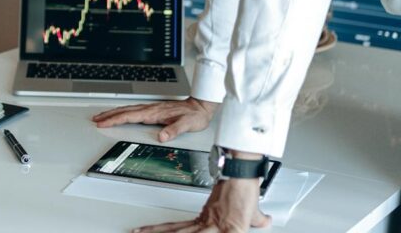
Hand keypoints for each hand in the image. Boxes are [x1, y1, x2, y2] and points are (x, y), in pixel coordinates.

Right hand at [91, 97, 218, 141]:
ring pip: (128, 109)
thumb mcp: (187, 125)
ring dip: (113, 112)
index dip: (115, 120)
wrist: (201, 106)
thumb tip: (162, 136)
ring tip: (102, 115)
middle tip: (95, 119)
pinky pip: (133, 110)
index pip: (130, 116)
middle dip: (109, 115)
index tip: (103, 123)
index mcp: (154, 113)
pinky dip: (123, 111)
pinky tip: (121, 113)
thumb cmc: (194, 116)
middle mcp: (151, 109)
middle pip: (124, 111)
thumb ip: (174, 130)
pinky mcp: (153, 109)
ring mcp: (151, 108)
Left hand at [133, 178, 270, 232]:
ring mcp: (215, 226)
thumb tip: (264, 220)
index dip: (158, 229)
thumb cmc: (245, 188)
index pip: (176, 227)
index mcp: (206, 218)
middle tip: (136, 232)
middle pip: (175, 232)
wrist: (245, 173)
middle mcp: (206, 222)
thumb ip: (255, 218)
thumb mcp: (250, 211)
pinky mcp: (230, 230)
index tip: (143, 230)